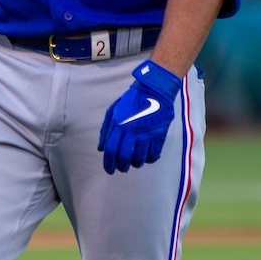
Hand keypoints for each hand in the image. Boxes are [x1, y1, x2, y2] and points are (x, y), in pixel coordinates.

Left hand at [98, 59, 182, 174]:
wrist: (155, 89)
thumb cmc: (132, 99)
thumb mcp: (114, 110)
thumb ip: (106, 129)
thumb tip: (101, 148)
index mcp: (119, 124)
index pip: (111, 149)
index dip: (108, 163)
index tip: (109, 170)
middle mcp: (131, 131)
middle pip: (124, 157)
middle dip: (121, 167)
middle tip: (121, 169)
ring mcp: (146, 134)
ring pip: (139, 159)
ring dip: (135, 164)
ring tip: (134, 162)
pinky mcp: (159, 135)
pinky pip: (153, 155)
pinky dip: (149, 160)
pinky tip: (146, 157)